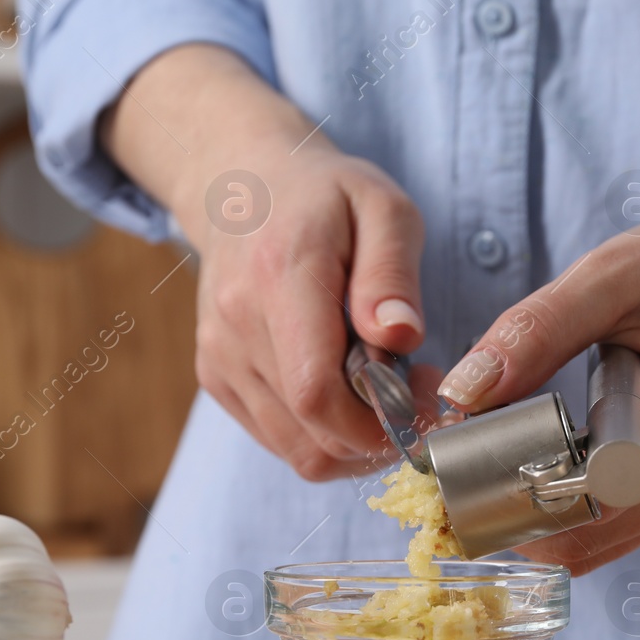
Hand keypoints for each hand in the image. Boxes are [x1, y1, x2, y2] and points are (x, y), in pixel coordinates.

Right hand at [102, 45, 435, 479]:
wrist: (243, 189)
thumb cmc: (326, 197)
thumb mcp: (383, 208)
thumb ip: (392, 273)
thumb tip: (400, 336)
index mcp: (280, 276)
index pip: (316, 390)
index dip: (378, 422)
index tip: (423, 399)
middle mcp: (237, 324)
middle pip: (311, 433)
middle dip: (377, 435)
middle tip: (416, 392)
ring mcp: (220, 356)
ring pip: (296, 450)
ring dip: (352, 441)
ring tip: (384, 390)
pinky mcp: (216, 376)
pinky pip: (278, 439)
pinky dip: (322, 434)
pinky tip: (347, 390)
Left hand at [437, 202, 639, 572]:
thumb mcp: (614, 272)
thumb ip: (536, 330)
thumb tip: (462, 395)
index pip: (602, 486)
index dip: (528, 491)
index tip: (464, 473)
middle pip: (601, 527)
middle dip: (521, 517)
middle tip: (454, 489)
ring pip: (612, 539)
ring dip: (545, 523)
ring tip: (483, 482)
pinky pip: (628, 524)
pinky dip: (576, 515)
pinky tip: (533, 481)